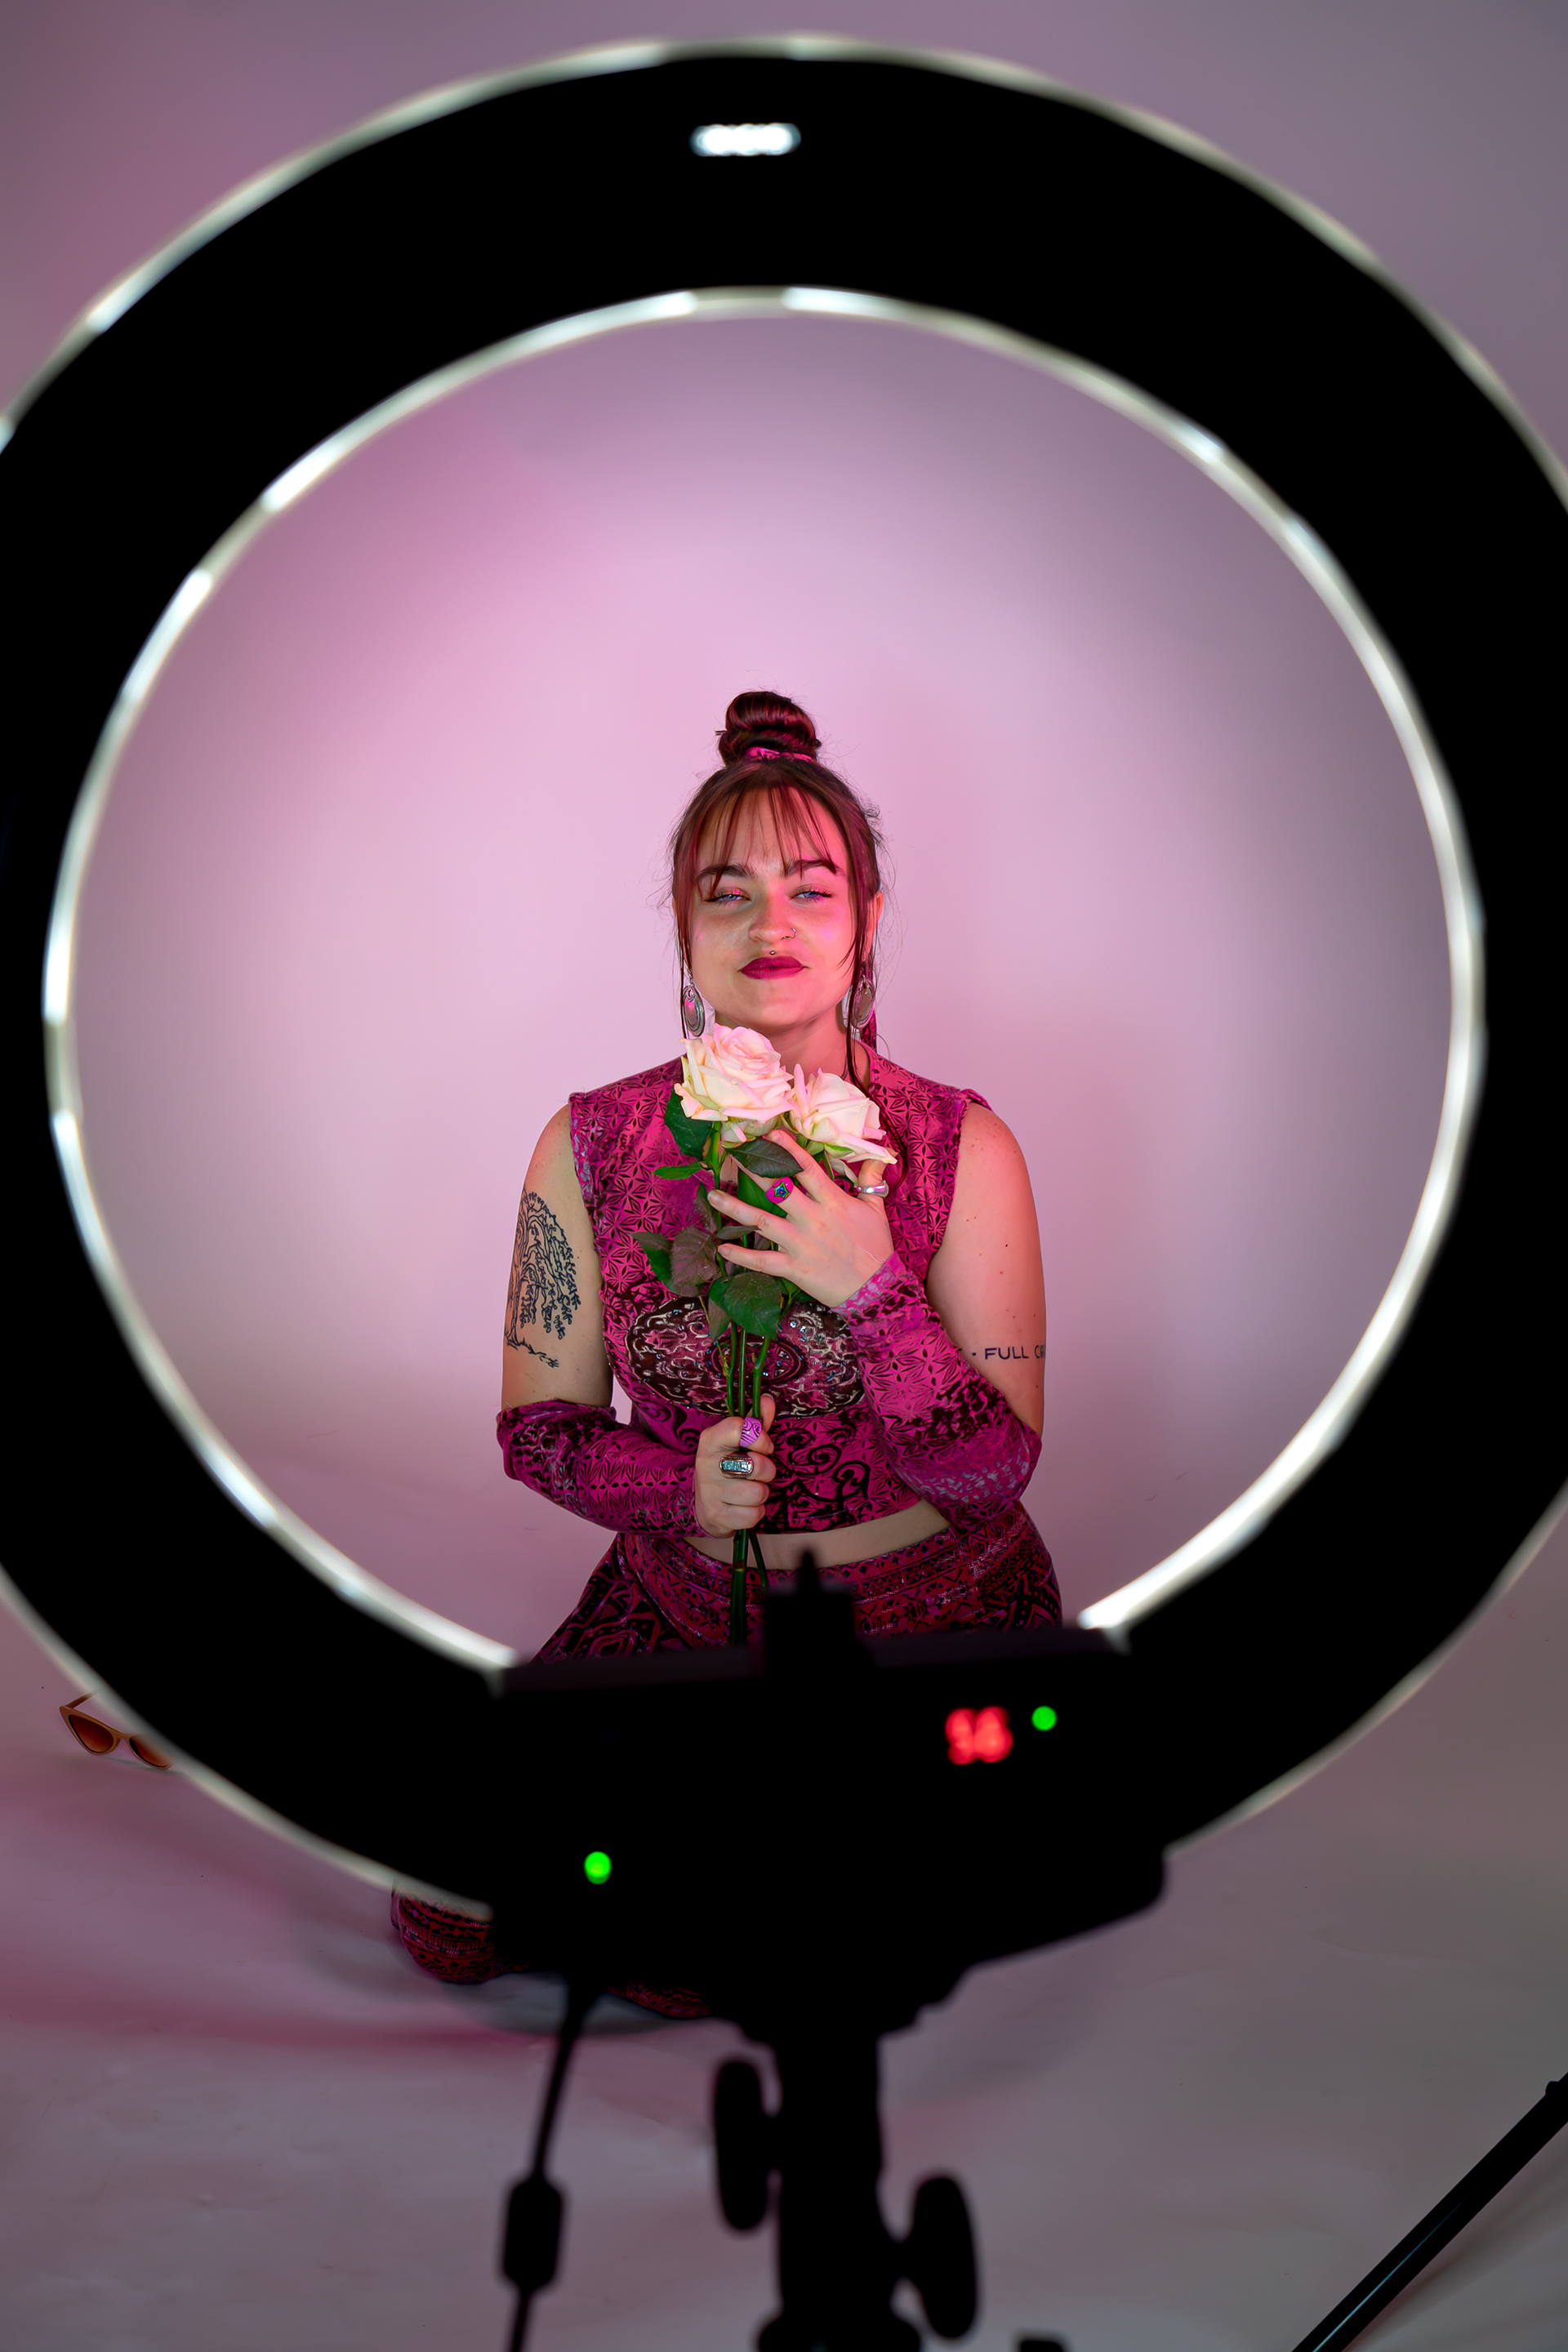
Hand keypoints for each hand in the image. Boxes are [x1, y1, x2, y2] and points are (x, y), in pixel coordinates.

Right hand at [693, 1393, 776, 1536]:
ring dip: (762, 1493)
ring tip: (753, 1490)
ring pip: (757, 1493)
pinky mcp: (717, 1516)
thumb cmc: (728, 1467)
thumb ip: (755, 1422)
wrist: (704, 1505)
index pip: (738, 1427)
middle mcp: (706, 1464)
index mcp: (711, 1440)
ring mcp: (710, 1492)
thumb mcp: (737, 1442)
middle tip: (761, 1472)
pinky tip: (746, 1507)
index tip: (765, 1446)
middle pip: (754, 1464)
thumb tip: (767, 1400)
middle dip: (767, 1470)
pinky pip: (753, 1515)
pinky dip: (757, 1512)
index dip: (760, 1437)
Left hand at [713, 1128, 893, 1308]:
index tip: (769, 1134)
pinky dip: (741, 1255)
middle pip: (778, 1188)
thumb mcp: (875, 1210)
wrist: (874, 1288)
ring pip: (761, 1221)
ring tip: (713, 1195)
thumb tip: (876, 1157)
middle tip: (733, 1156)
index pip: (806, 1168)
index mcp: (832, 1201)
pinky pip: (762, 1260)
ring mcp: (800, 1243)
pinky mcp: (794, 1267)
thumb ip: (870, 1181)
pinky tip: (722, 1247)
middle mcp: (812, 1218)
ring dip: (735, 1207)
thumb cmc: (875, 1247)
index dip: (787, 1149)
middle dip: (754, 1170)